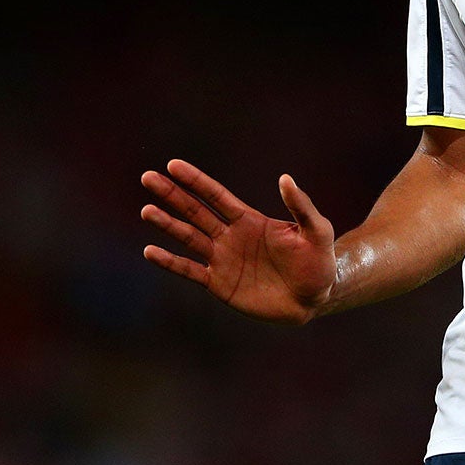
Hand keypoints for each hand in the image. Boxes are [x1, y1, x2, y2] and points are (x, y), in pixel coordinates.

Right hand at [140, 158, 334, 323]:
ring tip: (146, 210)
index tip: (173, 165)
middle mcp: (230, 236)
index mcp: (248, 220)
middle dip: (171, 195)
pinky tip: (150, 251)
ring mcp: (222, 259)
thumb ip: (301, 206)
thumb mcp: (317, 231)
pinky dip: (170, 262)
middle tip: (148, 177)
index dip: (195, 180)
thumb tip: (285, 178)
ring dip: (166, 224)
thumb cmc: (318, 262)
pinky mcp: (219, 284)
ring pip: (187, 237)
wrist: (314, 298)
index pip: (215, 195)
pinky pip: (189, 270)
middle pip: (195, 211)